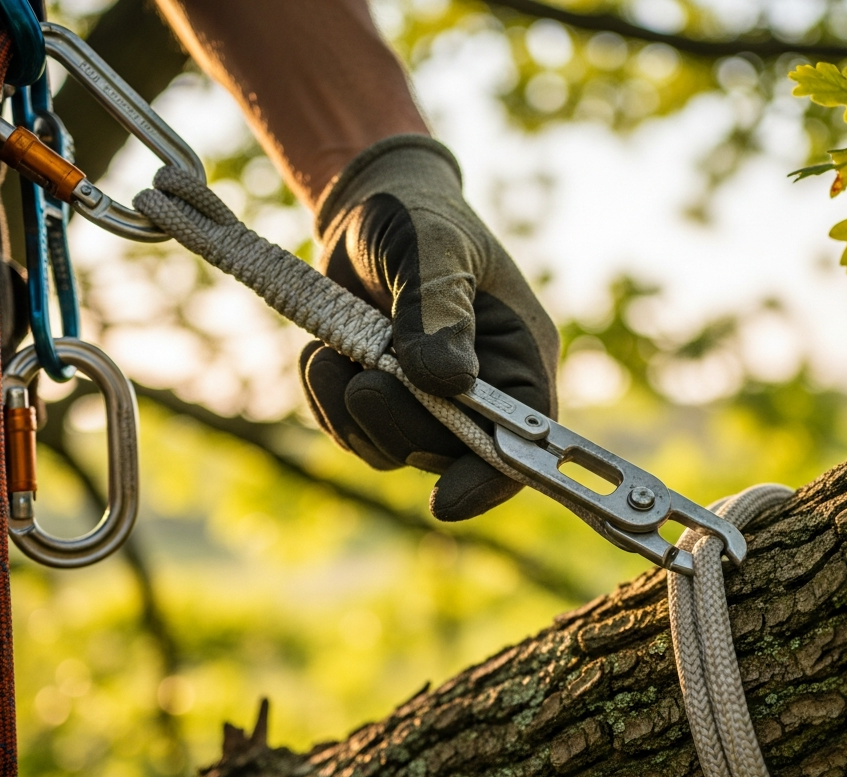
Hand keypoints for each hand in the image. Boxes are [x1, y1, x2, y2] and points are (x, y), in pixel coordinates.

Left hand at [300, 136, 559, 520]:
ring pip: (392, 450)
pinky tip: (323, 353)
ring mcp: (430, 402)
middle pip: (448, 454)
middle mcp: (482, 390)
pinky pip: (352, 433)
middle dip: (397, 424)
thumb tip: (446, 382)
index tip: (444, 499)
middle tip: (362, 377)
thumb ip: (437, 309)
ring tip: (332, 350)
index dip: (491, 478)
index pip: (523, 441)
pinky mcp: (384, 400)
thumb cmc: (414, 216)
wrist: (367, 206)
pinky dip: (327, 401)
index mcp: (519, 357)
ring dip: (350, 410)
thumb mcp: (429, 247)